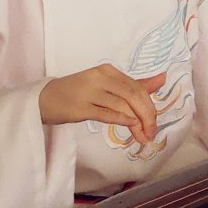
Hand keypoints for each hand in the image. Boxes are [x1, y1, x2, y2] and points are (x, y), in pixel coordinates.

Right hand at [39, 65, 167, 142]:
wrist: (44, 99)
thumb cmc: (78, 93)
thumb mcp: (106, 86)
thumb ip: (134, 84)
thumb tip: (162, 78)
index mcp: (109, 71)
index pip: (137, 87)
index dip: (150, 107)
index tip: (154, 124)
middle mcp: (100, 78)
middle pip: (133, 96)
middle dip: (146, 116)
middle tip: (150, 133)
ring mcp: (89, 91)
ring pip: (122, 105)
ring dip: (136, 123)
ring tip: (142, 136)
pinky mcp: (80, 107)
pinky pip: (106, 112)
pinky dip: (121, 119)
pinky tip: (130, 125)